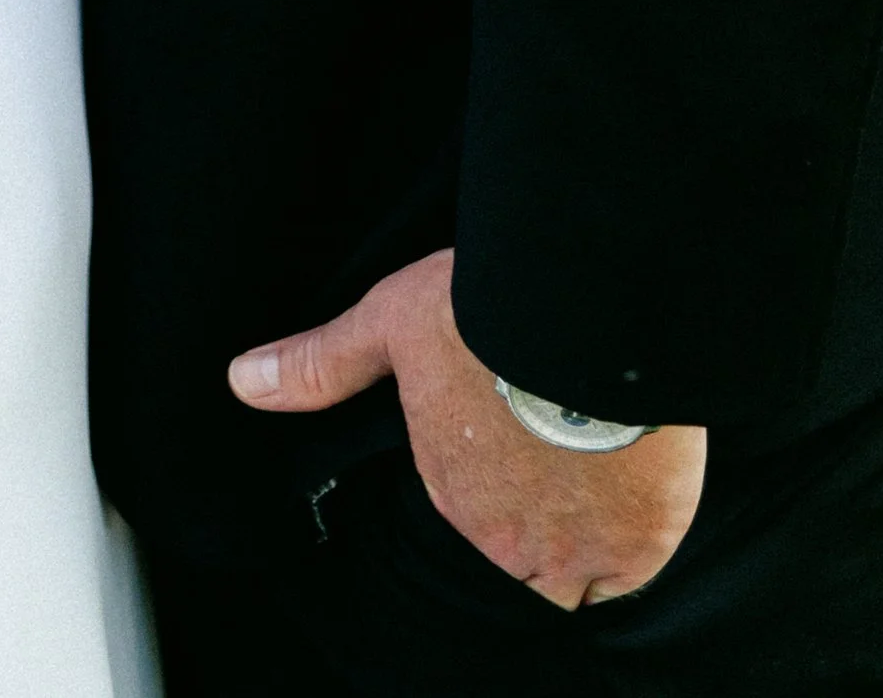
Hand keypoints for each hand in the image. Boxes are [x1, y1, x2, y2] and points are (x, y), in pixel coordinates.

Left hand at [229, 248, 705, 609]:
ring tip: (594, 464)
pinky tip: (634, 483)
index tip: (509, 430)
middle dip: (533, 511)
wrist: (585, 310)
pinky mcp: (641, 543)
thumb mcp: (388, 324)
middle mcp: (506, 542)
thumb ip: (322, 364)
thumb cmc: (485, 310)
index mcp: (450, 494)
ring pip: (576, 572)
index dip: (489, 470)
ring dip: (581, 532)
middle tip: (554, 445)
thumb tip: (241, 383)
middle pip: (520, 550)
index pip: (469, 511)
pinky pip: (630, 570)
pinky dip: (632, 538)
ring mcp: (577, 549)